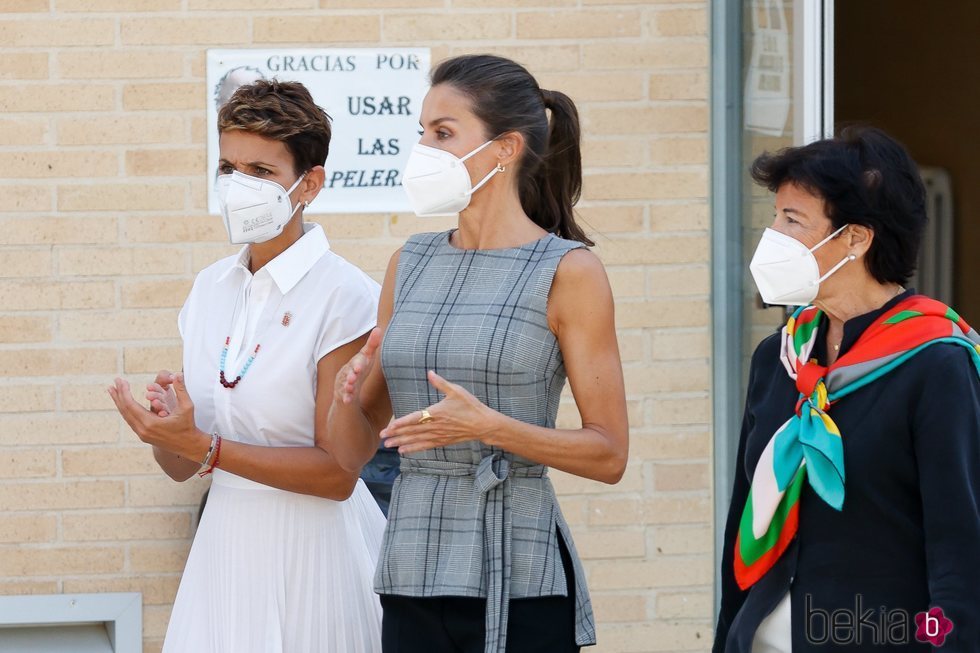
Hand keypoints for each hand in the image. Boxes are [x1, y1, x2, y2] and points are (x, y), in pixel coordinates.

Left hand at [108, 373, 206, 458]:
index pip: (130, 405)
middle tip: (113, 383)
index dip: (124, 391)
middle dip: (118, 395)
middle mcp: (142, 430)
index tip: (120, 381)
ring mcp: (142, 434)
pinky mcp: (144, 436)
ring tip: (114, 392)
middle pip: (124, 410)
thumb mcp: (187, 407)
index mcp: (150, 423)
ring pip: (126, 416)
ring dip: (119, 403)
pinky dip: (126, 410)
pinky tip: (124, 404)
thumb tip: (178, 374)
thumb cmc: (188, 426)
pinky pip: (130, 421)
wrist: (189, 446)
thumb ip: (181, 390)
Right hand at [335, 327, 381, 405]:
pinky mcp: (344, 395)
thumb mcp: (366, 357)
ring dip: (348, 386)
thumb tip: (378, 329)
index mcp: (354, 363)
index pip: (356, 362)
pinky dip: (346, 398)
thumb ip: (372, 344)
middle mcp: (348, 372)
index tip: (360, 366)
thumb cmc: (359, 369)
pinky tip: (348, 400)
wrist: (348, 387)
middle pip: (349, 373)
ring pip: (345, 384)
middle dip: (351, 374)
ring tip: (350, 387)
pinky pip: (345, 397)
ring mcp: (345, 384)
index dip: (358, 363)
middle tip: (354, 376)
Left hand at [379, 370, 500, 453]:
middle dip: (396, 434)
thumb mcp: (456, 391)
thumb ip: (441, 383)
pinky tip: (403, 451)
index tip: (389, 427)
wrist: (483, 424)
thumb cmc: (470, 406)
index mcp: (436, 412)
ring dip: (401, 442)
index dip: (400, 423)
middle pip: (412, 431)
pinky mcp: (442, 441)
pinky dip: (413, 448)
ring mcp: (438, 435)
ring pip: (416, 440)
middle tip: (382, 437)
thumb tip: (429, 372)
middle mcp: (435, 426)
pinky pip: (425, 446)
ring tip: (388, 446)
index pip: (414, 419)